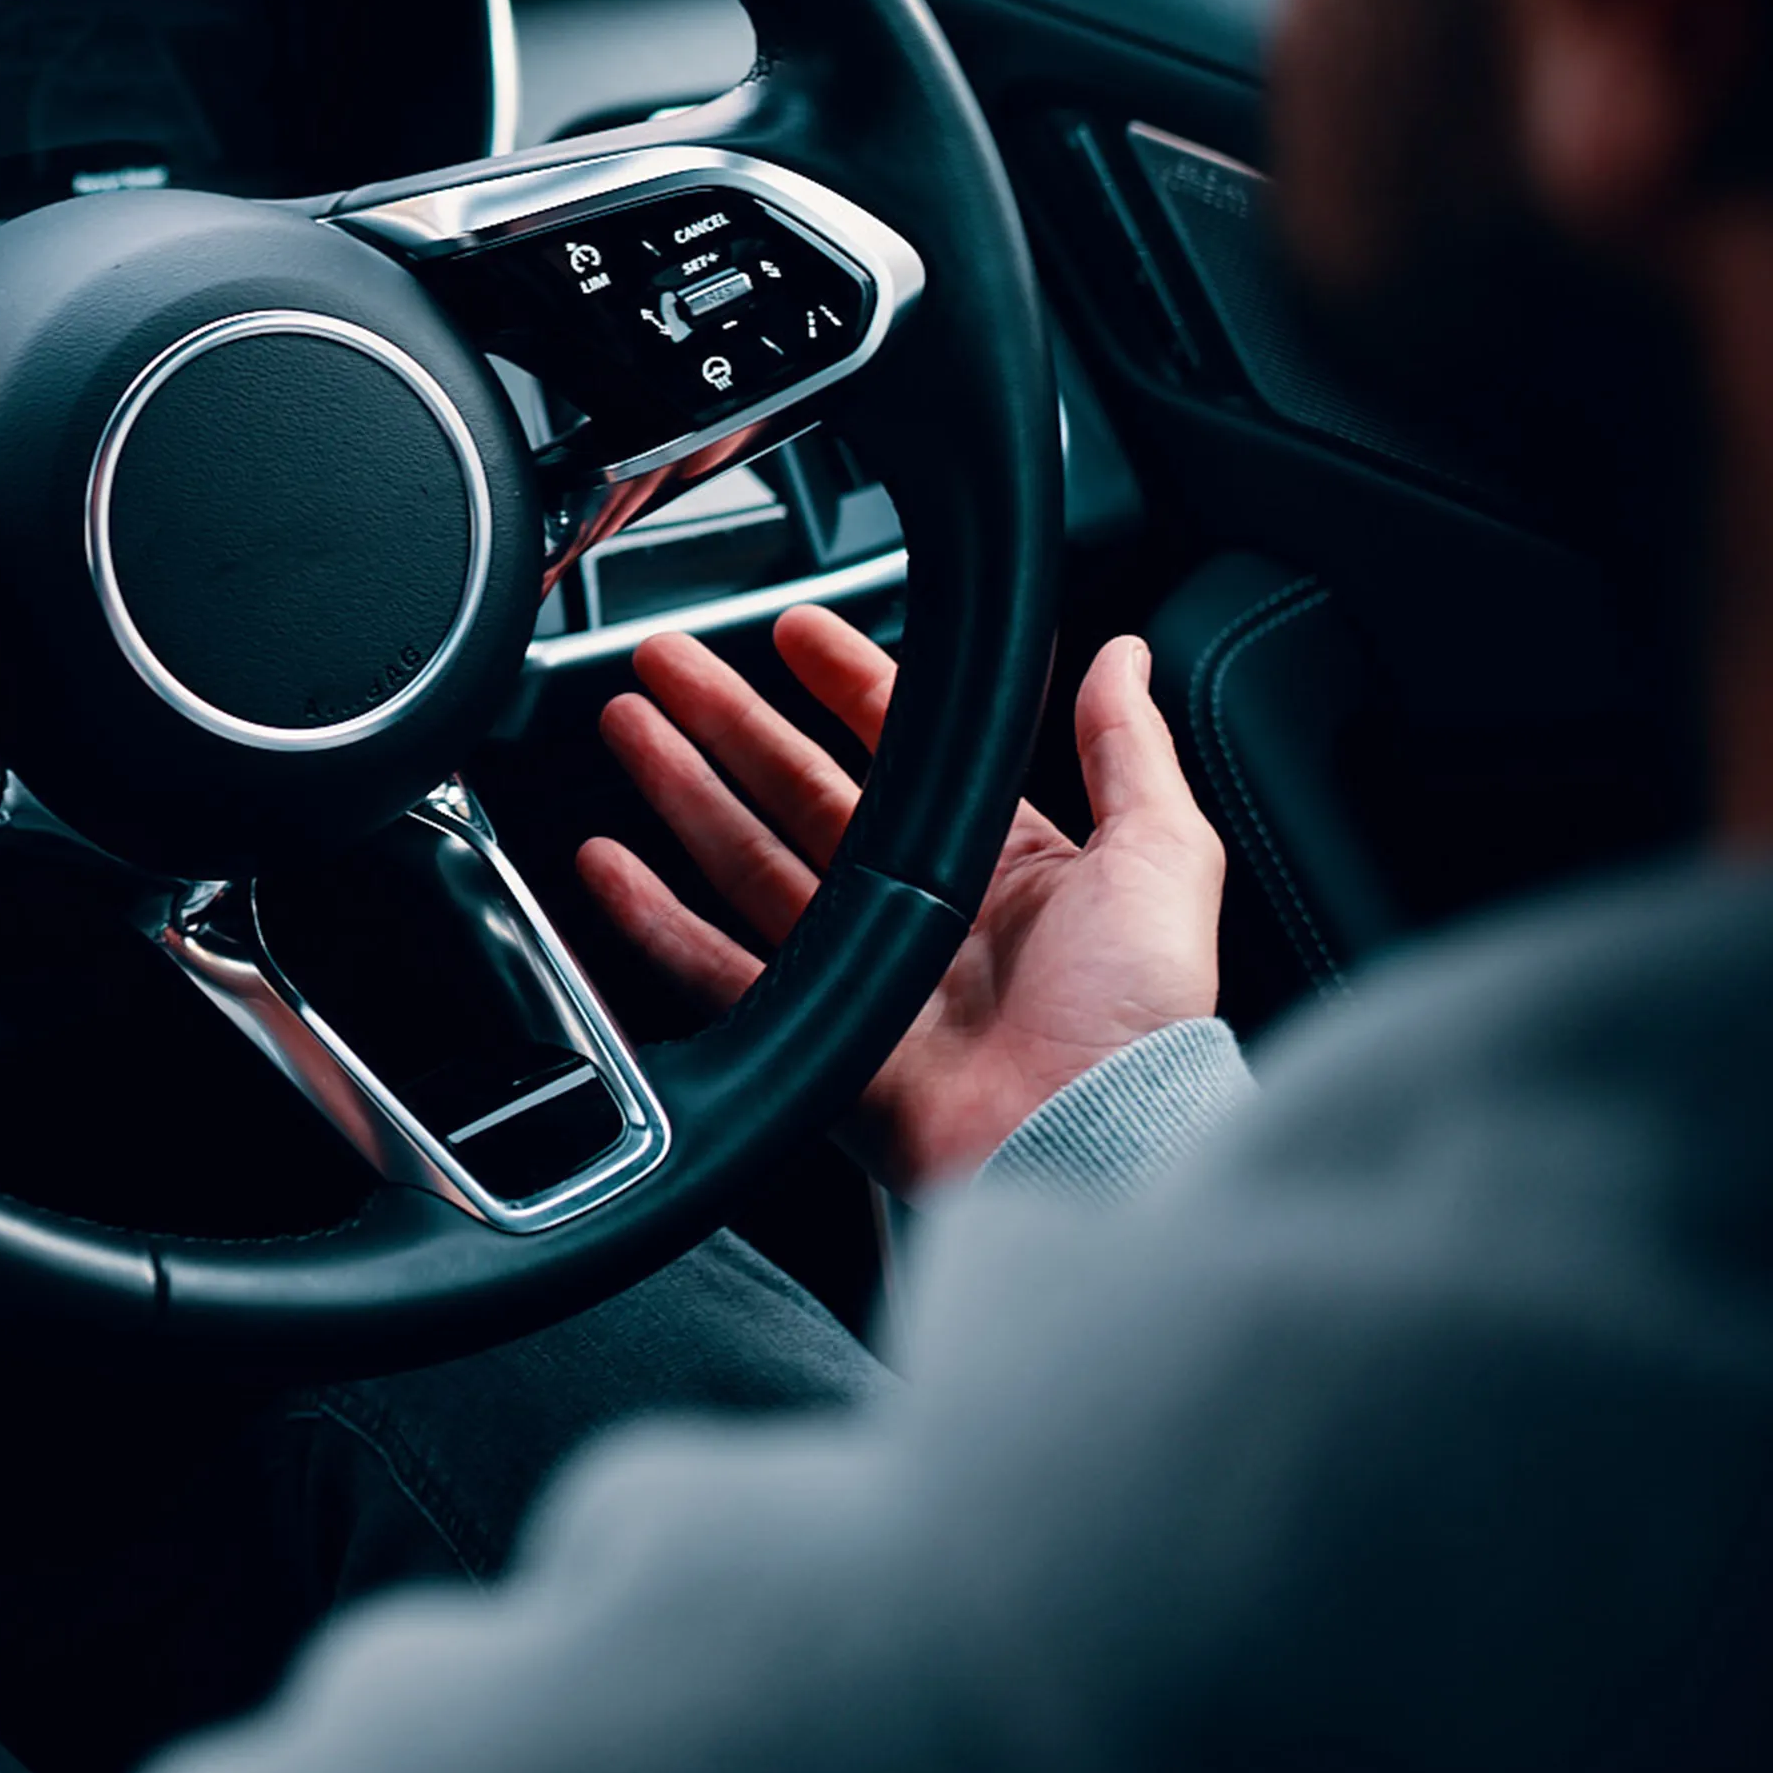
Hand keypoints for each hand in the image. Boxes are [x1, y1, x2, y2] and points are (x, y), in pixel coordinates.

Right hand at [574, 606, 1224, 1198]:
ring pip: (744, 859)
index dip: (846, 682)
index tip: (793, 632)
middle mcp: (923, 915)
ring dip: (681, 788)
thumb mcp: (1163, 854)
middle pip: (799, 789)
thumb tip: (1126, 657)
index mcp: (1003, 867)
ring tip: (627, 728)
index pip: (904, 750)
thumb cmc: (1138, 1019)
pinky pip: (712, 968)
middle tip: (669, 663)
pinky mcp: (817, 1041)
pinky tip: (609, 866)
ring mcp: (862, 977)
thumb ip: (1131, 748)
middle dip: (729, 719)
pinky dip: (652, 919)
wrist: (1090, 1141)